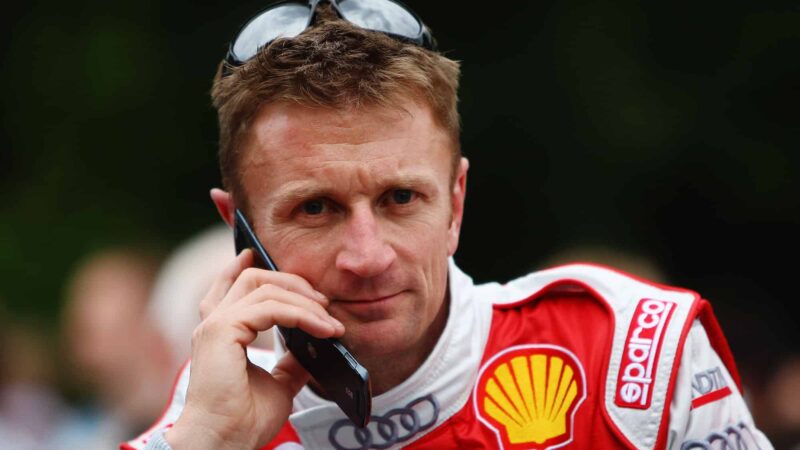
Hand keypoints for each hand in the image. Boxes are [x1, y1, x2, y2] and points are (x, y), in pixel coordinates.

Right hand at [165, 249, 343, 449]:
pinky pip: (270, 307)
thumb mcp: (279, 384)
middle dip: (292, 282)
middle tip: (323, 301)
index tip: (272, 258)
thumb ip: (293, 362)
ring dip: (304, 300)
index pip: (230, 285)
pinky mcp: (223, 330)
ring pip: (263, 286)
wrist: (224, 442)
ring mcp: (215, 324)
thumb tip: (315, 348)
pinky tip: (321, 328)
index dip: (247, 266)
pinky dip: (301, 314)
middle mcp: (213, 323)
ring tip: (329, 321)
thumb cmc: (244, 419)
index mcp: (219, 332)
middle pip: (252, 278)